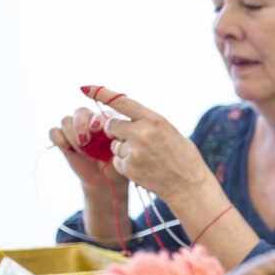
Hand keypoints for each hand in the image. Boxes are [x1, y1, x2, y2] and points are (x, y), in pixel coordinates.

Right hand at [48, 106, 126, 192]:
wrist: (103, 179)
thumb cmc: (116, 164)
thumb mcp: (119, 154)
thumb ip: (115, 141)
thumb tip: (109, 132)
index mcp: (108, 121)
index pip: (99, 113)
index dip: (96, 119)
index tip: (96, 130)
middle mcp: (90, 121)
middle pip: (80, 112)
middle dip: (80, 126)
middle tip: (85, 142)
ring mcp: (75, 129)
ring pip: (66, 120)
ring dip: (71, 135)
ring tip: (81, 150)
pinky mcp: (63, 139)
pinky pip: (54, 132)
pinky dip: (58, 139)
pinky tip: (67, 149)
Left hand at [81, 85, 211, 204]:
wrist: (189, 186)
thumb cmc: (183, 157)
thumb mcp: (170, 132)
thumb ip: (147, 123)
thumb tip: (126, 117)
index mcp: (154, 120)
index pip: (121, 101)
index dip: (101, 93)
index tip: (85, 88)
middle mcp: (142, 133)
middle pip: (111, 125)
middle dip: (116, 131)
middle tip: (130, 138)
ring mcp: (134, 152)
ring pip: (114, 146)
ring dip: (124, 150)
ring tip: (146, 159)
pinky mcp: (129, 168)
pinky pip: (117, 162)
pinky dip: (126, 165)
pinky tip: (144, 169)